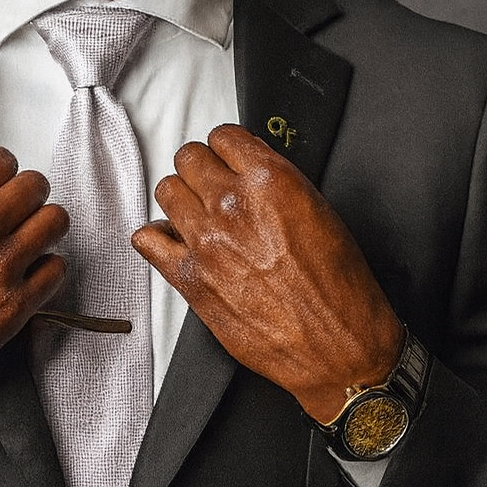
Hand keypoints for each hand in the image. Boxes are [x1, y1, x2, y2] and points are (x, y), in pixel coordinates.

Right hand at [0, 146, 67, 446]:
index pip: (2, 160)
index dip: (2, 171)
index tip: (2, 181)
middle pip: (35, 185)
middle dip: (27, 193)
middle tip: (19, 207)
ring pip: (54, 221)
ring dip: (43, 225)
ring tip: (30, 235)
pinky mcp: (12, 307)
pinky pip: (56, 269)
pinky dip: (46, 268)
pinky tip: (29, 272)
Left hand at [132, 124, 402, 422]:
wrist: (339, 350)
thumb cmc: (339, 289)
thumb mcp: (321, 212)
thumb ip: (277, 180)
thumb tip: (249, 162)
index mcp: (269, 182)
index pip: (224, 135)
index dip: (227, 147)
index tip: (229, 157)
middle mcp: (232, 205)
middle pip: (189, 157)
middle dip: (202, 167)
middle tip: (213, 183)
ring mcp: (206, 241)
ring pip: (167, 190)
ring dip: (181, 197)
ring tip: (197, 211)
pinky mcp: (190, 278)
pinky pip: (147, 239)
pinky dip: (157, 236)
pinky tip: (175, 240)